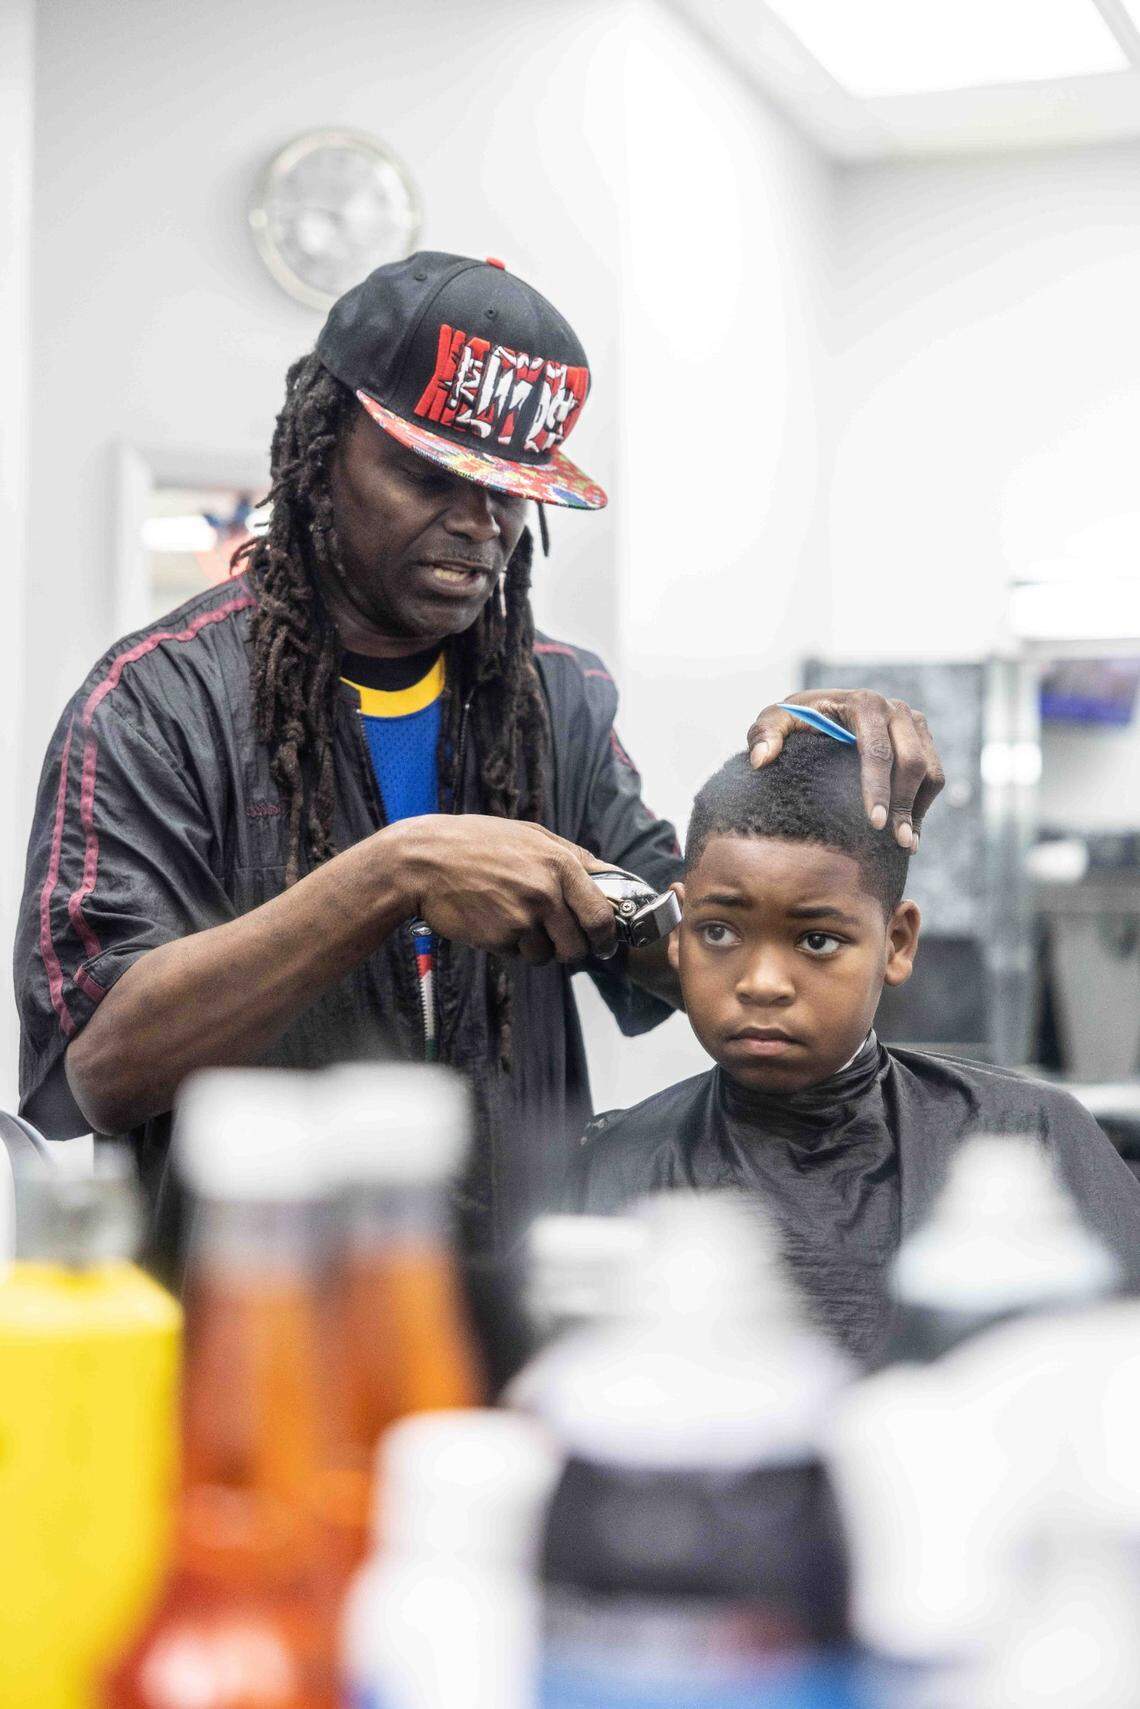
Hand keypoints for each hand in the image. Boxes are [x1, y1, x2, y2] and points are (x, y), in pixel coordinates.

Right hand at [391, 815, 618, 964]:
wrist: (423, 862)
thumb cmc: (475, 843)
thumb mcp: (529, 834)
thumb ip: (571, 855)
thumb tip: (607, 874)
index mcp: (560, 863)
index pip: (601, 914)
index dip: (606, 935)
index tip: (604, 943)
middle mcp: (546, 892)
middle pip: (579, 945)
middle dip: (572, 950)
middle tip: (560, 943)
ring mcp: (523, 917)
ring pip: (547, 954)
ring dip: (536, 948)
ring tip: (513, 920)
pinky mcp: (500, 938)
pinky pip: (518, 954)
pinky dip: (510, 946)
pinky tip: (492, 921)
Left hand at [746, 689, 944, 849]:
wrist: (821, 712)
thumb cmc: (796, 720)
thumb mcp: (775, 721)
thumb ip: (764, 734)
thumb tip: (761, 759)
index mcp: (863, 703)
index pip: (876, 750)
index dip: (878, 788)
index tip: (875, 824)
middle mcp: (895, 709)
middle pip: (911, 762)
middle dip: (903, 805)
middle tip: (896, 843)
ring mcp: (913, 723)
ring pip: (930, 771)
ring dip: (919, 810)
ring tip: (906, 845)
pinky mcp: (923, 739)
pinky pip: (934, 776)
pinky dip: (924, 806)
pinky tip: (910, 834)